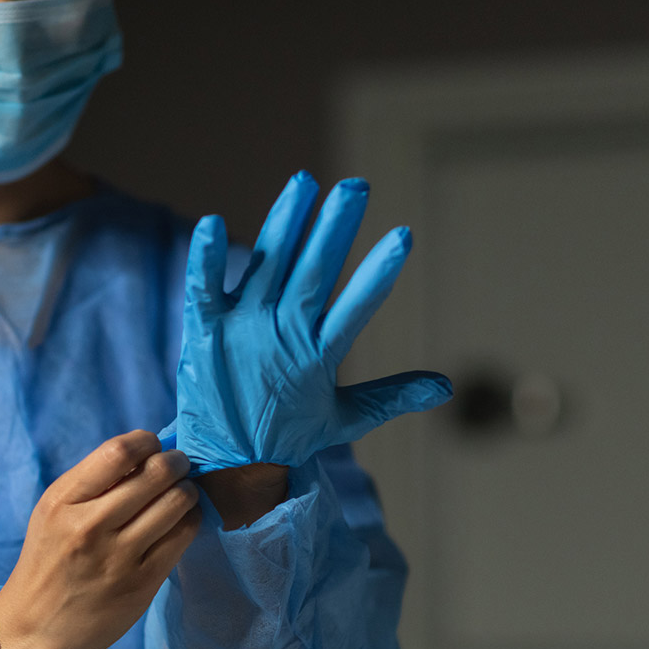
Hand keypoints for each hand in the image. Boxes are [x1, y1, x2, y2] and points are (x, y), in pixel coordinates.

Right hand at [0, 431, 200, 648]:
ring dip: (187, 491)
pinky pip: (182, 537)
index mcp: (63, 503)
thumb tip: (147, 454)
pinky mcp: (141, 584)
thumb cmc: (48, 560)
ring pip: (177, 503)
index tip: (152, 447)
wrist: (35, 628)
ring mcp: (118, 558)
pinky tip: (181, 521)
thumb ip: (92, 483)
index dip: (147, 442)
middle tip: (177, 466)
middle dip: (176, 463)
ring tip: (182, 493)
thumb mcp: (53, 512)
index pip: (119, 452)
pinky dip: (190, 520)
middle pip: (156, 474)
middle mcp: (89, 528)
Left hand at [169, 172, 452, 474]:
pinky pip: (203, 287)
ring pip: (267, 265)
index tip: (401, 236)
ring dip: (285, 222)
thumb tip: (445, 387)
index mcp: (319, 355)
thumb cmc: (287, 438)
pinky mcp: (204, 332)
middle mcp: (282, 336)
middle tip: (355, 186)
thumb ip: (392, 396)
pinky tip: (210, 222)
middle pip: (312, 273)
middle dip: (334, 228)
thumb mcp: (345, 419)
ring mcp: (242, 330)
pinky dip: (206, 258)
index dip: (377, 272)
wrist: (226, 466)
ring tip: (304, 182)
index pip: (356, 307)